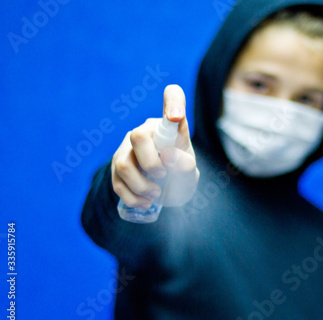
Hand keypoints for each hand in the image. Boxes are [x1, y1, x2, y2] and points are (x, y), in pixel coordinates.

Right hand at [111, 85, 198, 207]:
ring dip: (141, 185)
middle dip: (150, 162)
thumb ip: (185, 163)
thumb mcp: (190, 172)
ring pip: (123, 163)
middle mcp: (145, 132)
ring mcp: (127, 148)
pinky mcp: (116, 168)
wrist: (166, 192)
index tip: (176, 116)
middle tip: (163, 175)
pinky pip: (117, 182)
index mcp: (168, 126)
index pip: (173, 98)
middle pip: (137, 136)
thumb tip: (167, 156)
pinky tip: (145, 202)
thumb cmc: (179, 173)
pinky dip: (133, 197)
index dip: (173, 102)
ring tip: (156, 194)